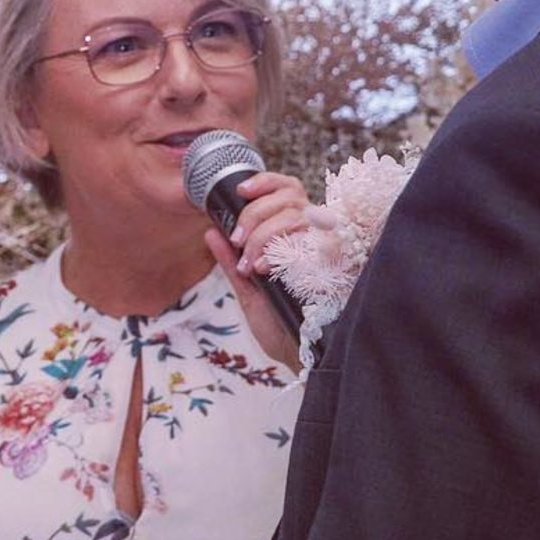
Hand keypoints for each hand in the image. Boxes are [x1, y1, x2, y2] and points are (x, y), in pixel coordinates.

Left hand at [208, 171, 310, 372]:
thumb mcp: (247, 291)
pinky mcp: (328, 265)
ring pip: (294, 215)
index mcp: (292, 239)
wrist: (298, 357)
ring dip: (263, 234)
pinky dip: (276, 251)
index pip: (287, 191)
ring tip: (249, 263)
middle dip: (255, 214)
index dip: (266, 182)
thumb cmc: (278, 325)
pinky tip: (263, 269)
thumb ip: (230, 262)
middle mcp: (308, 239)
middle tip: (238, 240)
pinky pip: (306, 240)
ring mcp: (320, 250)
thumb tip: (211, 233)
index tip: (241, 190)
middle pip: (288, 198)